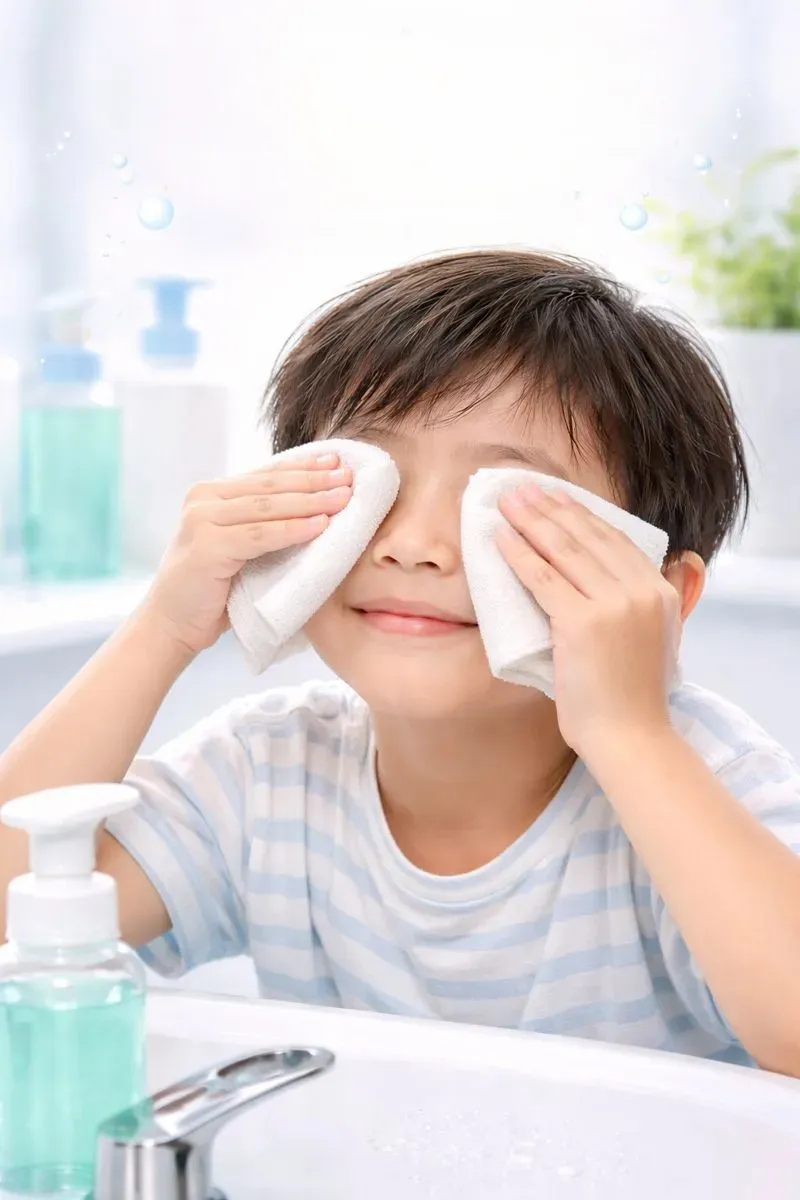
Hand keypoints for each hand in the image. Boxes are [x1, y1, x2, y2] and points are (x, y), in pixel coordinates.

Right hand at [137, 453, 352, 654]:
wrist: (171, 623)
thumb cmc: (212, 588)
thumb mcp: (238, 544)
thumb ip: (261, 521)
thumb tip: (317, 502)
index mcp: (211, 493)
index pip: (266, 474)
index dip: (304, 466)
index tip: (338, 462)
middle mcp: (203, 499)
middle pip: (270, 485)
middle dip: (314, 480)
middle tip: (350, 478)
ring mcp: (202, 520)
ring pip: (268, 507)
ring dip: (310, 501)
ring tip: (343, 499)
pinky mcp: (207, 547)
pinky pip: (260, 536)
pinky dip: (292, 530)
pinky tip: (320, 525)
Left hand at [496, 482, 679, 760]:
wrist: (631, 738)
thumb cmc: (630, 698)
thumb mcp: (649, 640)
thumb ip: (639, 605)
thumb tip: (614, 580)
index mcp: (660, 592)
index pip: (614, 539)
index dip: (580, 514)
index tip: (554, 496)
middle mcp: (642, 591)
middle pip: (588, 536)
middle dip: (550, 507)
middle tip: (521, 488)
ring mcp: (615, 605)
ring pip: (563, 550)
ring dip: (530, 520)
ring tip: (506, 502)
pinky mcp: (583, 623)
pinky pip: (543, 578)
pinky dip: (519, 554)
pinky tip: (500, 538)